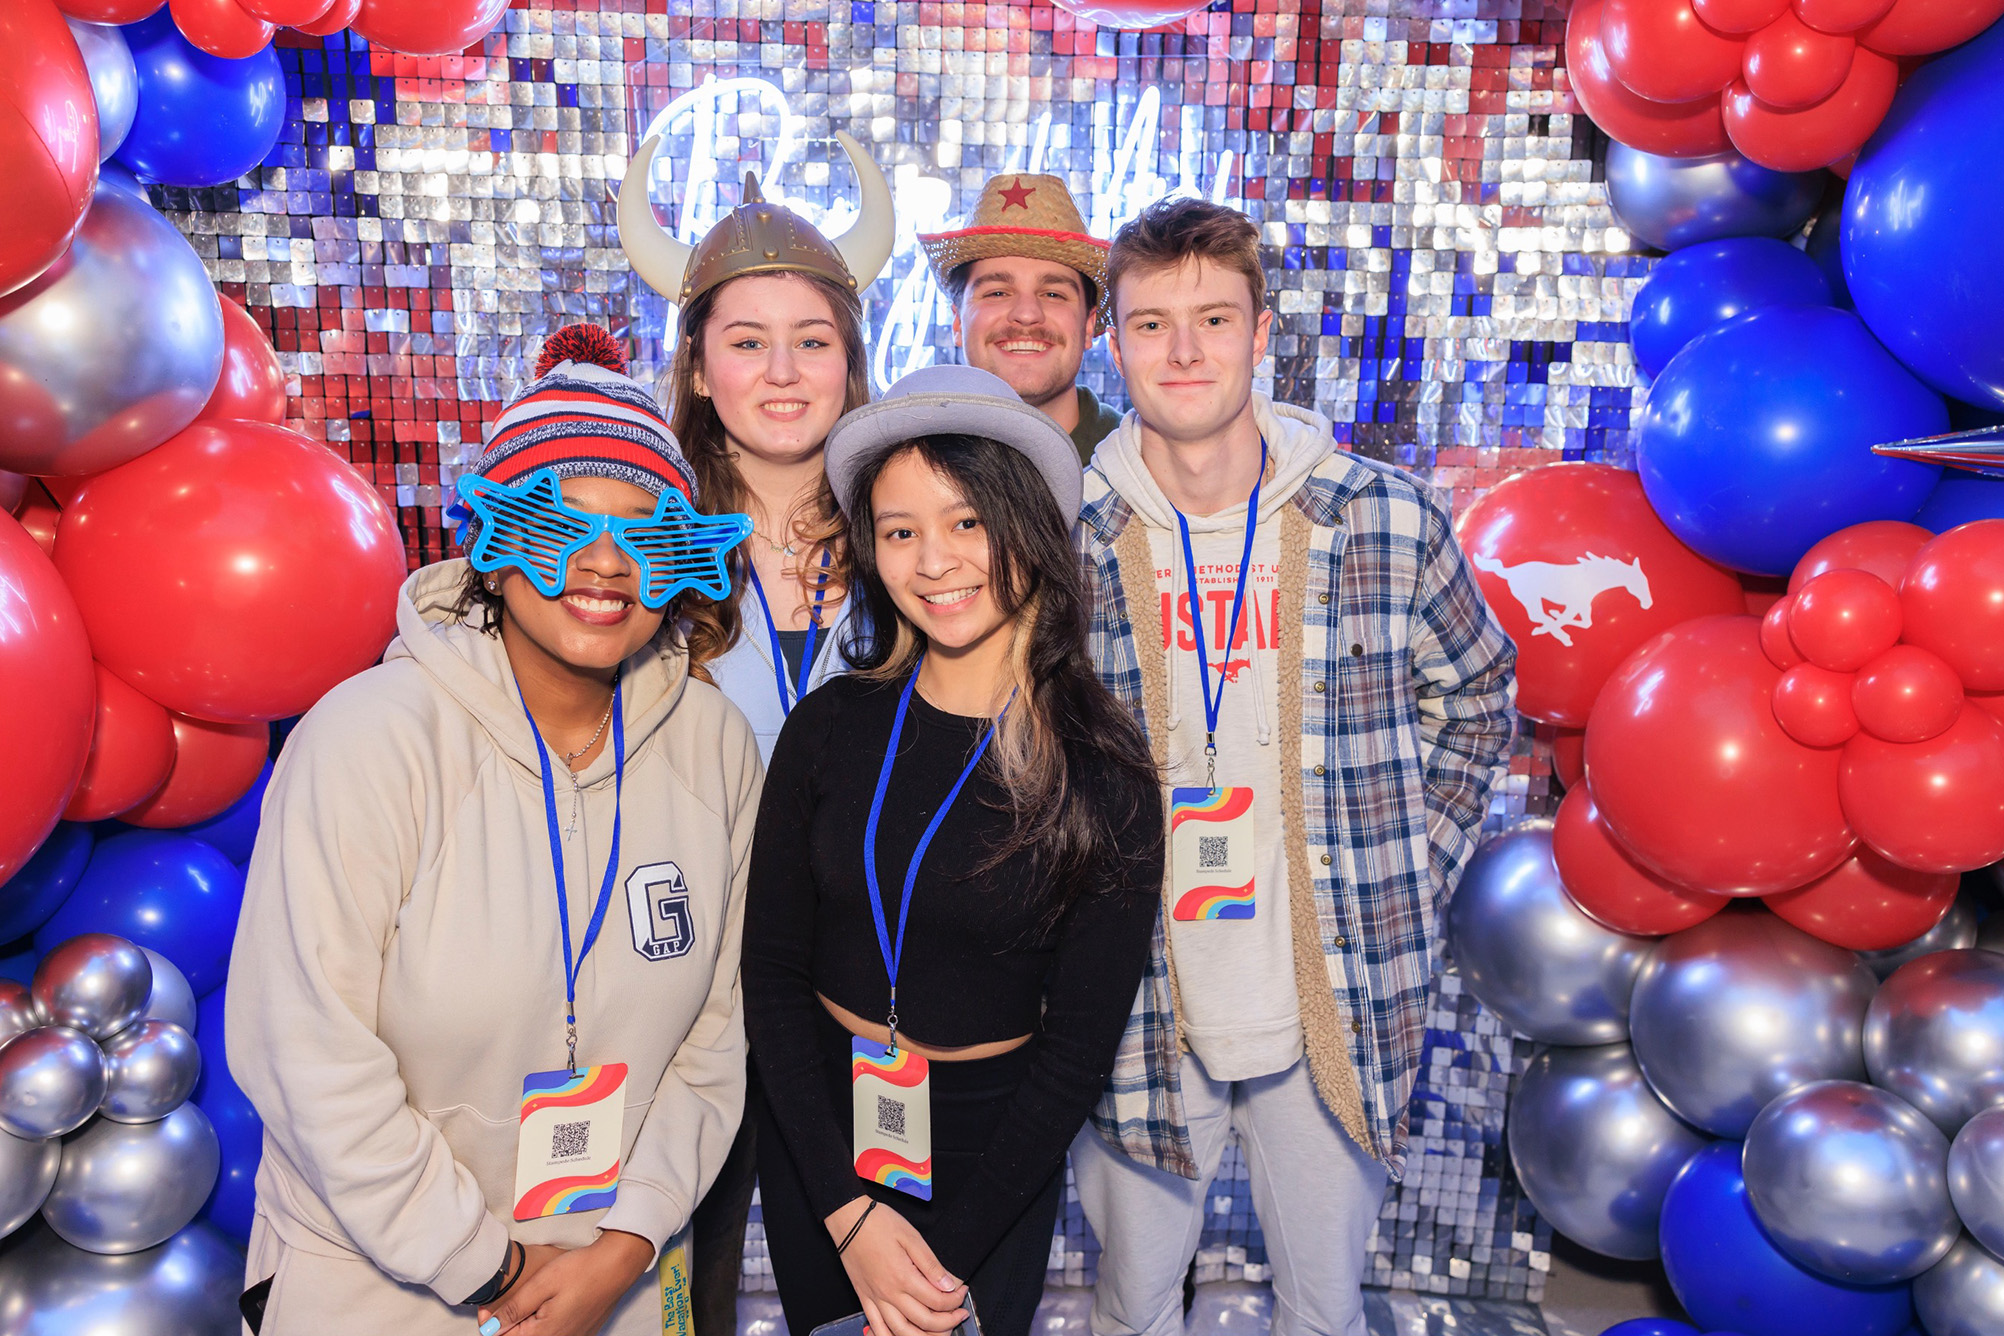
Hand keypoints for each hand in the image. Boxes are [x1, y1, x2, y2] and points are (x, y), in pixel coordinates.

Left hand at [480, 1230, 653, 1335]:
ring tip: (531, 1298)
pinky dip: (544, 1321)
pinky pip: (555, 1332)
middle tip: (509, 1299)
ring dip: (527, 1321)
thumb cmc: (581, 1270)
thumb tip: (489, 1329)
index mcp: (545, 1334)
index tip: (487, 1307)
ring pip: (538, 1334)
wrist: (618, 1264)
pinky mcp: (582, 1331)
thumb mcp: (541, 1284)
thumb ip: (514, 1309)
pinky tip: (549, 1302)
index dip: (491, 1324)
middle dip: (509, 1323)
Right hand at [824, 1198, 965, 1335]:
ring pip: (902, 1332)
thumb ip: (931, 1264)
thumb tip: (948, 1284)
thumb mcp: (912, 1236)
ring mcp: (875, 1299)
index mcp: (903, 1277)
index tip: (961, 1292)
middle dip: (947, 1322)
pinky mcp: (864, 1299)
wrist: (848, 1220)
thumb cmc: (878, 1223)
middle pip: (924, 1321)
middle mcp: (889, 1293)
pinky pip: (877, 1329)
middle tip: (958, 1314)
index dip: (955, 1301)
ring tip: (938, 1331)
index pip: (937, 1301)